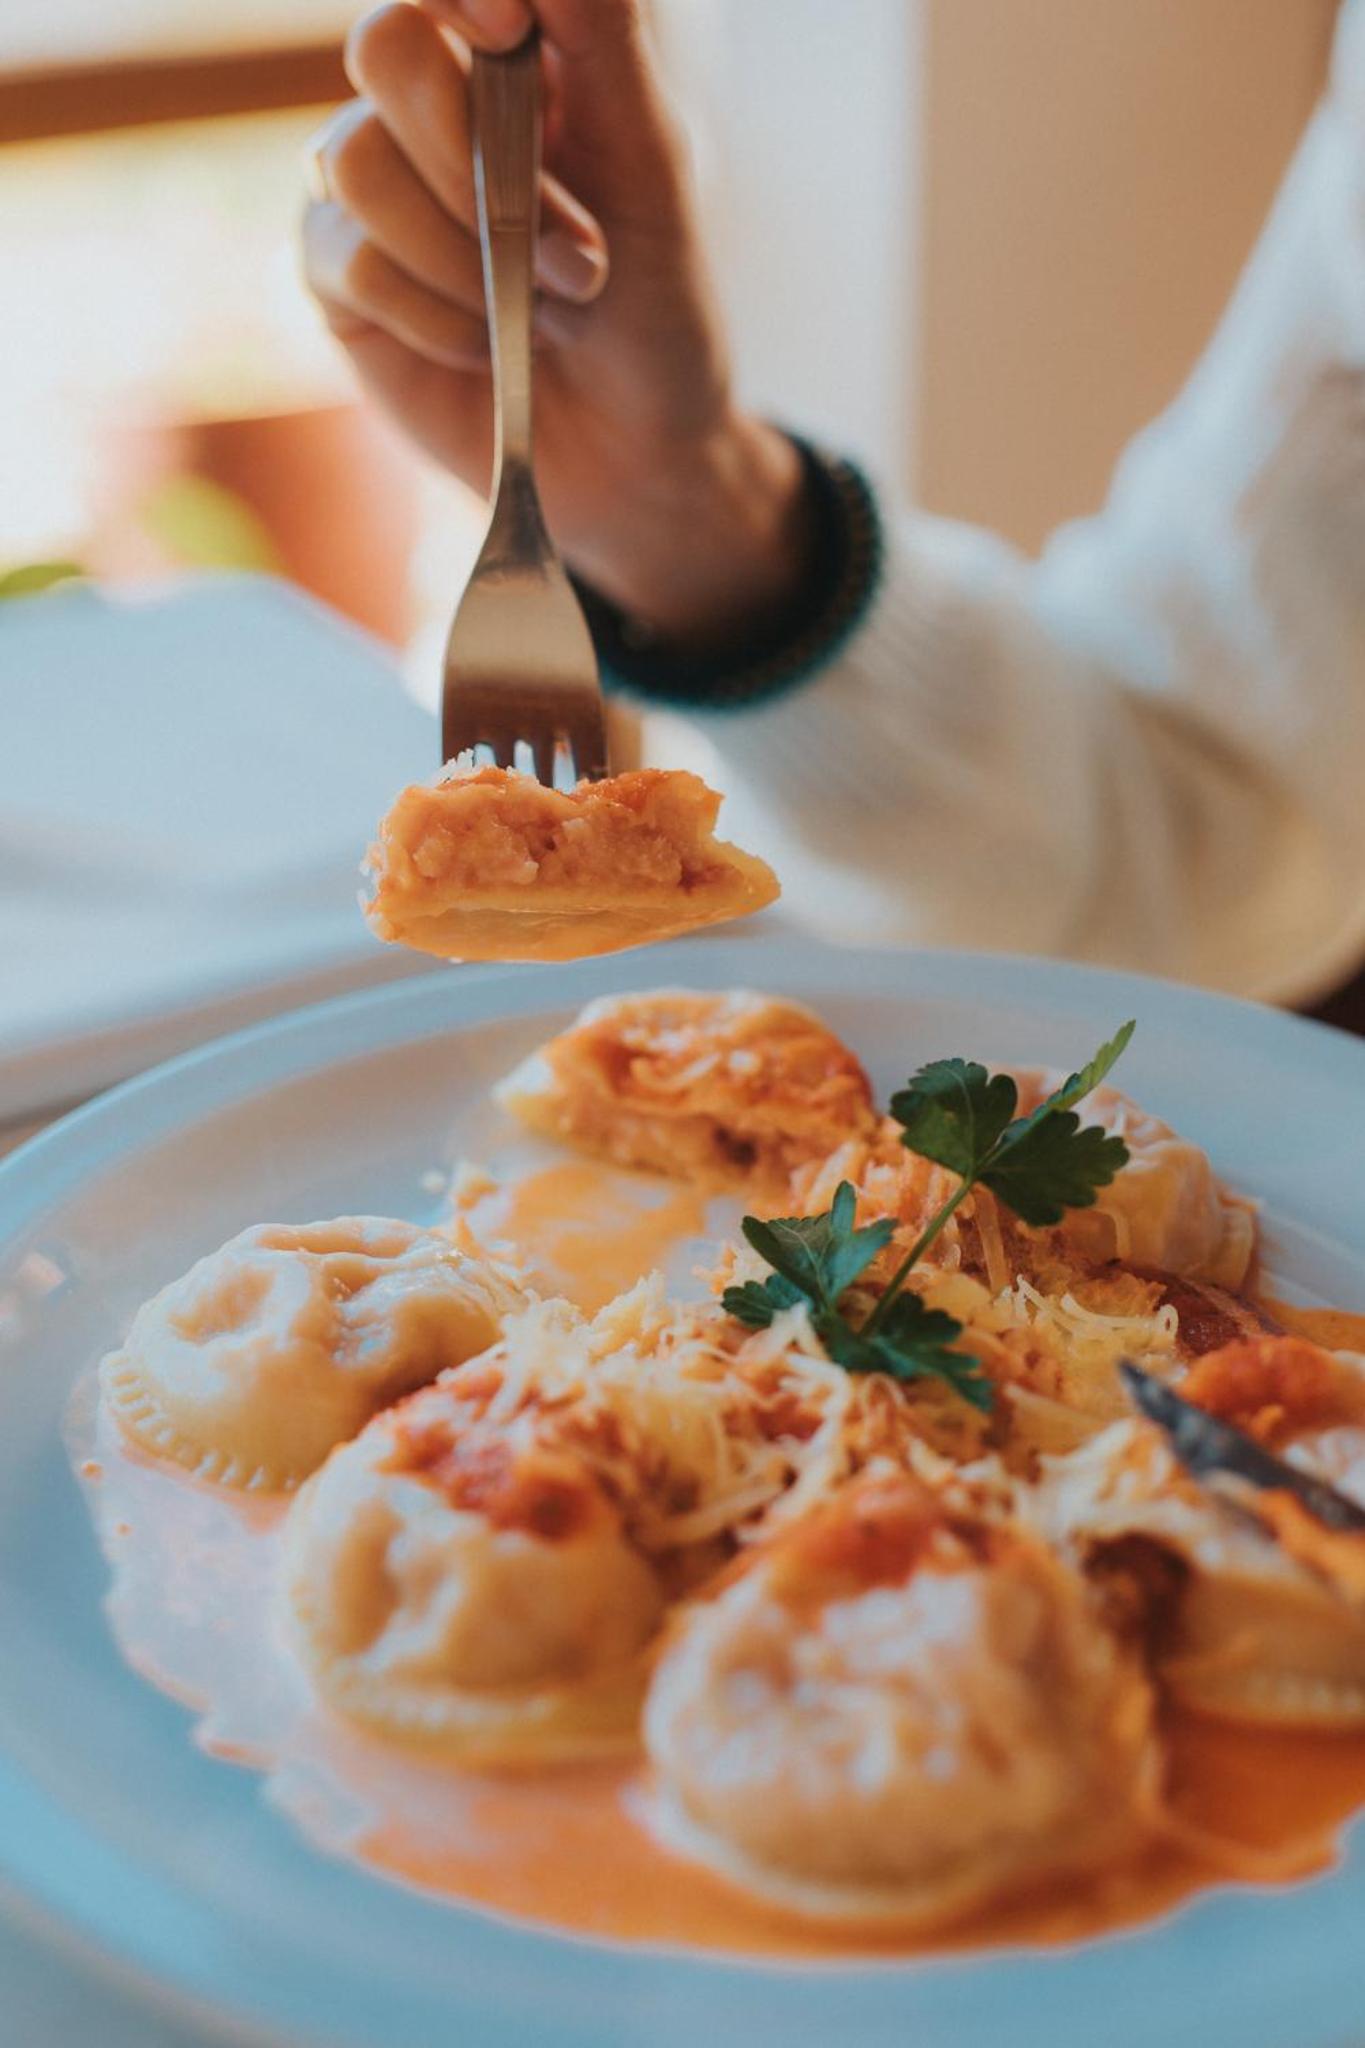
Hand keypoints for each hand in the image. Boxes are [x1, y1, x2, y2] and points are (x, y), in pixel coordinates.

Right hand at [303, 0, 811, 645]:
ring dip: (466, 258)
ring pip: (354, 161)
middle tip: (571, 254)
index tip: (509, 25)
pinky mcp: (333, 274)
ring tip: (535, 312)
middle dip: (477, 158)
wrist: (631, 450)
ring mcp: (369, 184)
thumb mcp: (656, 168)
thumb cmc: (656, 306)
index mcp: (512, 50)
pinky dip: (432, 315)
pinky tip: (480, 347)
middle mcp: (426, 101)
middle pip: (382, 44)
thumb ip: (603, 36)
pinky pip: (347, 260)